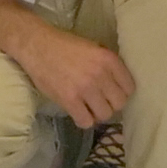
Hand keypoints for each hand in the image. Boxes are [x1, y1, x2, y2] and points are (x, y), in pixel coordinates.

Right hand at [12, 24, 133, 132]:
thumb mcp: (93, 47)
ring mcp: (85, 88)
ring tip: (88, 107)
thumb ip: (108, 65)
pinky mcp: (69, 100)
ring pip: (105, 115)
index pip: (129, 88)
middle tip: (99, 101)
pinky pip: (86, 122)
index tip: (111, 93)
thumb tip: (119, 84)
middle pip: (119, 103)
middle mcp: (100, 74)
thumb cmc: (65, 45)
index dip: (121, 92)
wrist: (37, 45)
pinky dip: (83, 120)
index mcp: (108, 59)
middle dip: (110, 104)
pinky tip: (78, 112)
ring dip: (97, 113)